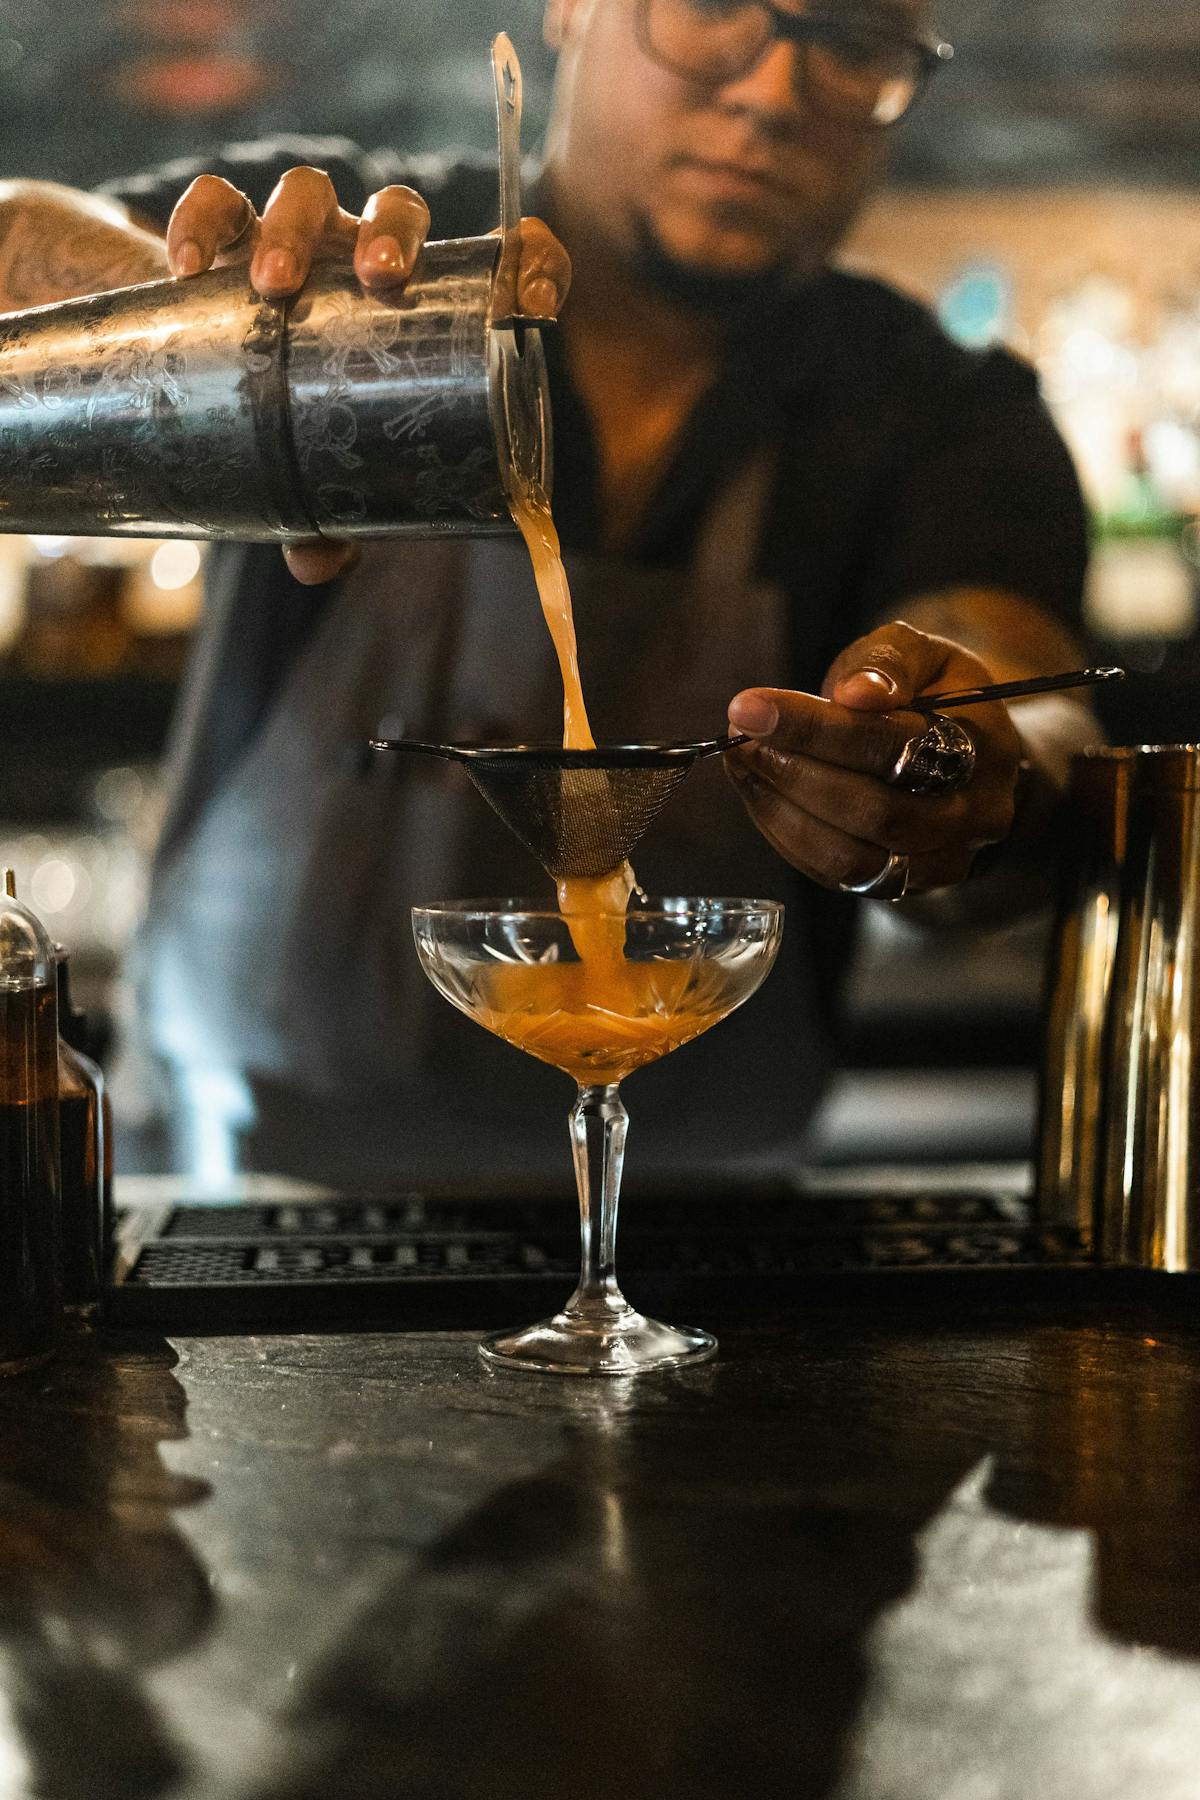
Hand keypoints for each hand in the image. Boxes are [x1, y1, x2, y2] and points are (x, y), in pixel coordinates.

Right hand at [164, 167, 570, 584]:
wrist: (224, 375)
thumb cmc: (308, 423)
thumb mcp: (332, 471)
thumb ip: (335, 518)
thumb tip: (317, 564)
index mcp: (422, 303)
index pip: (499, 260)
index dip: (533, 263)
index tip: (536, 300)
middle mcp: (365, 257)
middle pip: (396, 212)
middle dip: (393, 235)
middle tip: (378, 279)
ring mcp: (299, 238)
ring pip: (308, 193)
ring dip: (296, 226)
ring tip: (274, 284)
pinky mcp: (228, 236)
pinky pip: (217, 206)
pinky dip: (202, 223)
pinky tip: (191, 269)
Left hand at [726, 621, 1024, 895]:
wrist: (974, 765)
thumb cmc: (940, 699)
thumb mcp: (926, 656)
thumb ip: (890, 661)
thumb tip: (854, 694)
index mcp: (982, 748)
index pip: (893, 745)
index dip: (815, 729)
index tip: (750, 707)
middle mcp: (970, 816)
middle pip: (873, 812)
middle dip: (792, 772)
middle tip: (740, 736)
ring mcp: (940, 861)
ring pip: (852, 857)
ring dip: (781, 809)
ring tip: (744, 762)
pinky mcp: (903, 886)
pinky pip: (836, 875)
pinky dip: (787, 834)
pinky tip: (761, 793)